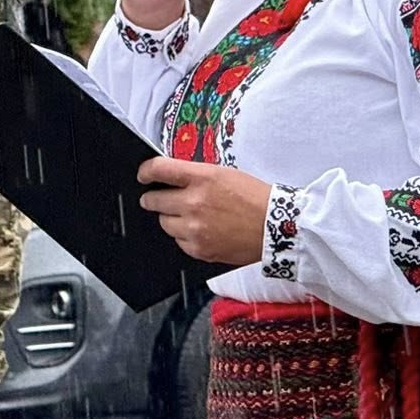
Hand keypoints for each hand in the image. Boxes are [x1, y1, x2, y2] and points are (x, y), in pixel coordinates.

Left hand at [137, 156, 271, 265]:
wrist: (276, 226)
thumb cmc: (254, 198)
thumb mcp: (224, 174)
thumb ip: (195, 176)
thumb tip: (170, 178)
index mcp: (202, 178)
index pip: (159, 169)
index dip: (145, 172)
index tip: (143, 175)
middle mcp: (194, 203)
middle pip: (153, 200)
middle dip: (154, 198)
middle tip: (159, 199)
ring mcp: (195, 228)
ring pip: (164, 222)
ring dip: (171, 218)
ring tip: (189, 216)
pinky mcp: (199, 249)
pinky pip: (178, 241)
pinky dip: (185, 236)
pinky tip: (201, 231)